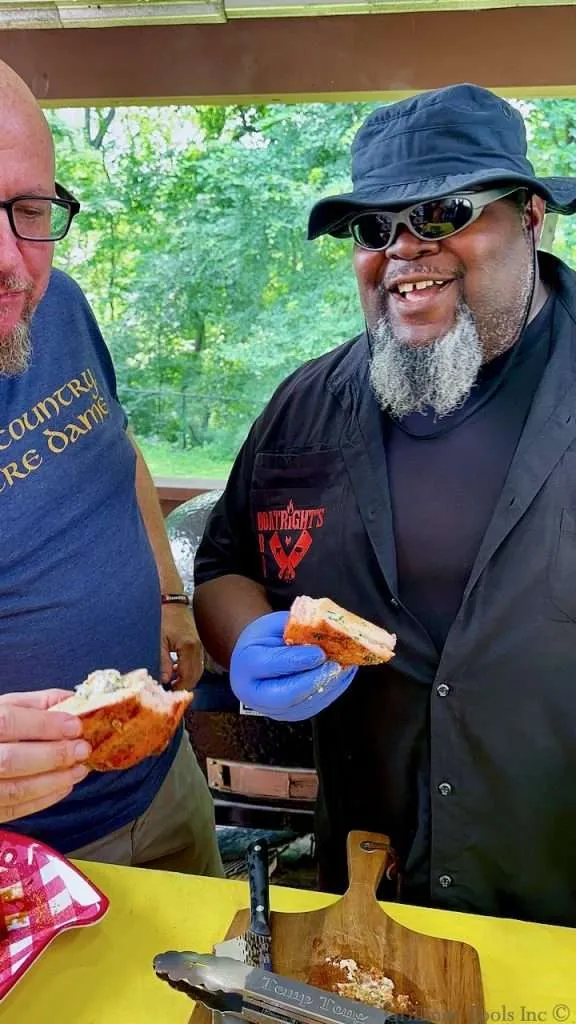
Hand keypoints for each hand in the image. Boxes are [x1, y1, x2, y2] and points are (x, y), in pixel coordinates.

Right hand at [0, 690, 91, 822]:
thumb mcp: (6, 706)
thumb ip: (38, 703)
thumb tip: (75, 701)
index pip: (8, 722)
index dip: (44, 725)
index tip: (75, 726)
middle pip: (12, 760)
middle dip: (54, 756)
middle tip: (82, 750)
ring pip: (16, 790)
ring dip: (54, 781)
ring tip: (79, 769)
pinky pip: (15, 810)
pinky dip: (44, 799)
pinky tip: (64, 786)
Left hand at [161, 603, 203, 689]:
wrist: (172, 603)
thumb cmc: (164, 619)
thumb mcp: (159, 641)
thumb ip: (163, 662)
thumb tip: (165, 680)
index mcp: (188, 648)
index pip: (188, 676)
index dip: (179, 687)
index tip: (168, 693)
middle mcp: (198, 649)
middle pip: (196, 676)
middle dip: (184, 686)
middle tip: (170, 691)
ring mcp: (199, 647)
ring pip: (198, 671)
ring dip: (187, 679)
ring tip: (172, 682)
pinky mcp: (197, 645)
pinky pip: (197, 663)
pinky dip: (189, 671)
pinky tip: (176, 671)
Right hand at [230, 611, 356, 721]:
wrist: (255, 657)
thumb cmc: (265, 638)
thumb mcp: (274, 625)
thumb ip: (296, 628)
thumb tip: (324, 631)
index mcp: (246, 663)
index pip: (272, 665)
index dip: (297, 660)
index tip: (320, 653)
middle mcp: (254, 693)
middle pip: (286, 696)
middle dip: (315, 681)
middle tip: (336, 666)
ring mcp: (271, 709)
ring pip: (304, 705)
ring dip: (330, 687)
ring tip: (346, 668)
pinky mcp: (289, 715)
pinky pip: (314, 707)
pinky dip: (333, 691)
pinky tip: (344, 675)